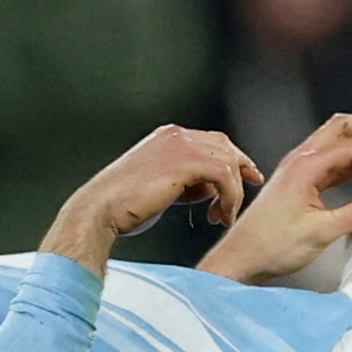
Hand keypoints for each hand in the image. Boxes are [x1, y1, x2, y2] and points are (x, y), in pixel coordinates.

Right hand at [40, 124, 258, 271]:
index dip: (232, 159)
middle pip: (224, 146)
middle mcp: (176, 135)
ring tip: (224, 216)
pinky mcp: (186, 161)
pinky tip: (222, 215)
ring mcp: (181, 145)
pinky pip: (225, 175)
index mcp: (168, 138)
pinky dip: (230, 196)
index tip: (246, 179)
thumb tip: (212, 190)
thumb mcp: (162, 189)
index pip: (211, 142)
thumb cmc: (124, 206)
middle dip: (241, 168)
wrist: (100, 210)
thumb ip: (188, 183)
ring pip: (228, 161)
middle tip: (252, 188)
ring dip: (233, 192)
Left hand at [202, 111, 351, 283]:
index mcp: (304, 166)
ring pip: (337, 139)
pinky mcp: (302, 181)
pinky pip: (332, 159)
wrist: (242, 257)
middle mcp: (301, 160)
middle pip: (342, 127)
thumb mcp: (318, 233)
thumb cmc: (270, 245)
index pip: (351, 148)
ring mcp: (300, 168)